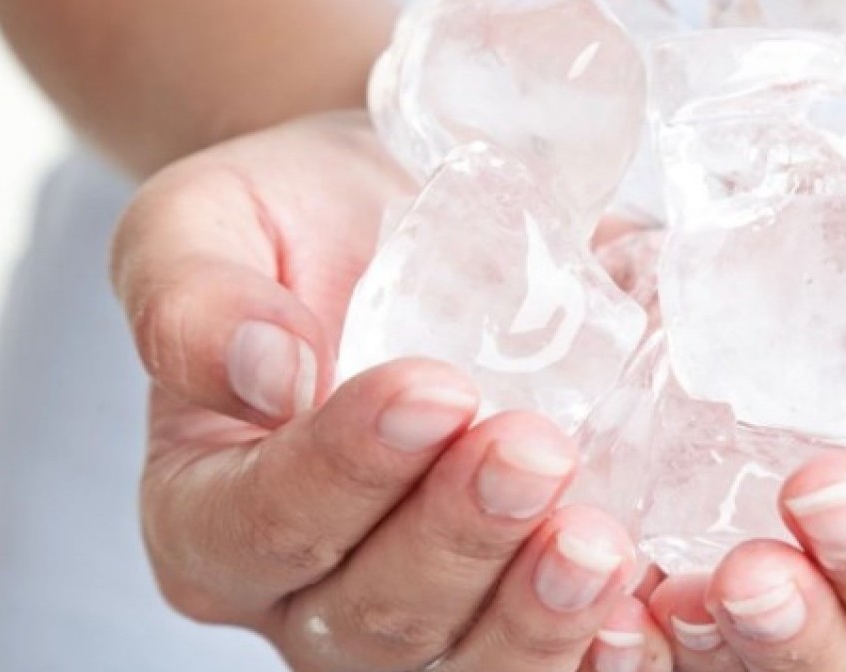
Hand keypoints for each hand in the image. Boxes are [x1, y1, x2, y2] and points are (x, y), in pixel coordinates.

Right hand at [111, 112, 672, 671]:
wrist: (401, 218)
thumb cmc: (297, 223)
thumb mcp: (209, 221)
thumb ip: (195, 297)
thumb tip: (263, 375)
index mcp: (210, 510)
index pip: (261, 524)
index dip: (345, 472)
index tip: (432, 389)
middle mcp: (311, 587)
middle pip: (375, 615)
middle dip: (459, 540)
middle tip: (534, 452)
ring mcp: (425, 610)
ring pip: (471, 661)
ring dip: (538, 611)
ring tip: (598, 539)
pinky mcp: (518, 596)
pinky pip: (559, 650)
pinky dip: (606, 638)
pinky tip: (650, 591)